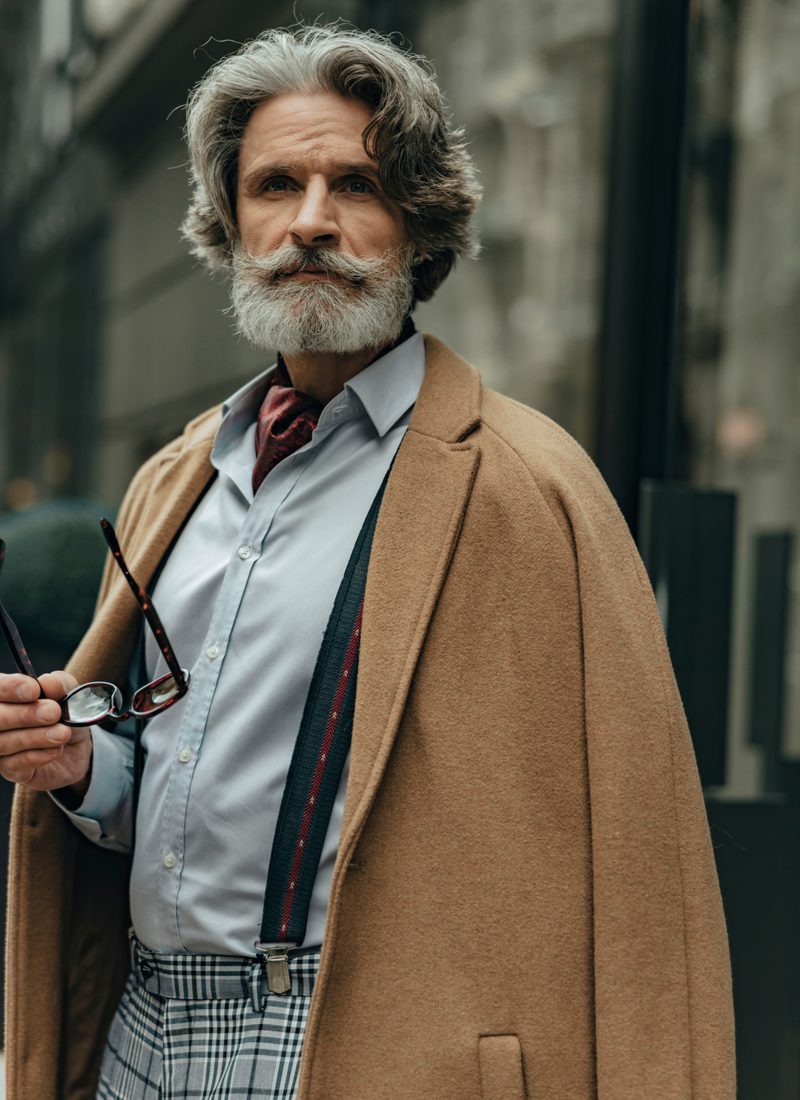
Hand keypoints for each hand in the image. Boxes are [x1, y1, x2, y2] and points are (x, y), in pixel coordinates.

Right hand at [0, 672, 92, 797]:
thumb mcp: (70, 694)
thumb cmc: (64, 714)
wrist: (74, 747)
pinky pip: (15, 764)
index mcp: (5, 695)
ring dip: (36, 736)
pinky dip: (39, 755)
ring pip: (3, 743)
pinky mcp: (8, 769)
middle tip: (54, 713)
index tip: (34, 690)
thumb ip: (61, 684)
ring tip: (63, 733)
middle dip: (24, 715)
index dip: (8, 688)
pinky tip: (56, 749)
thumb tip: (48, 682)